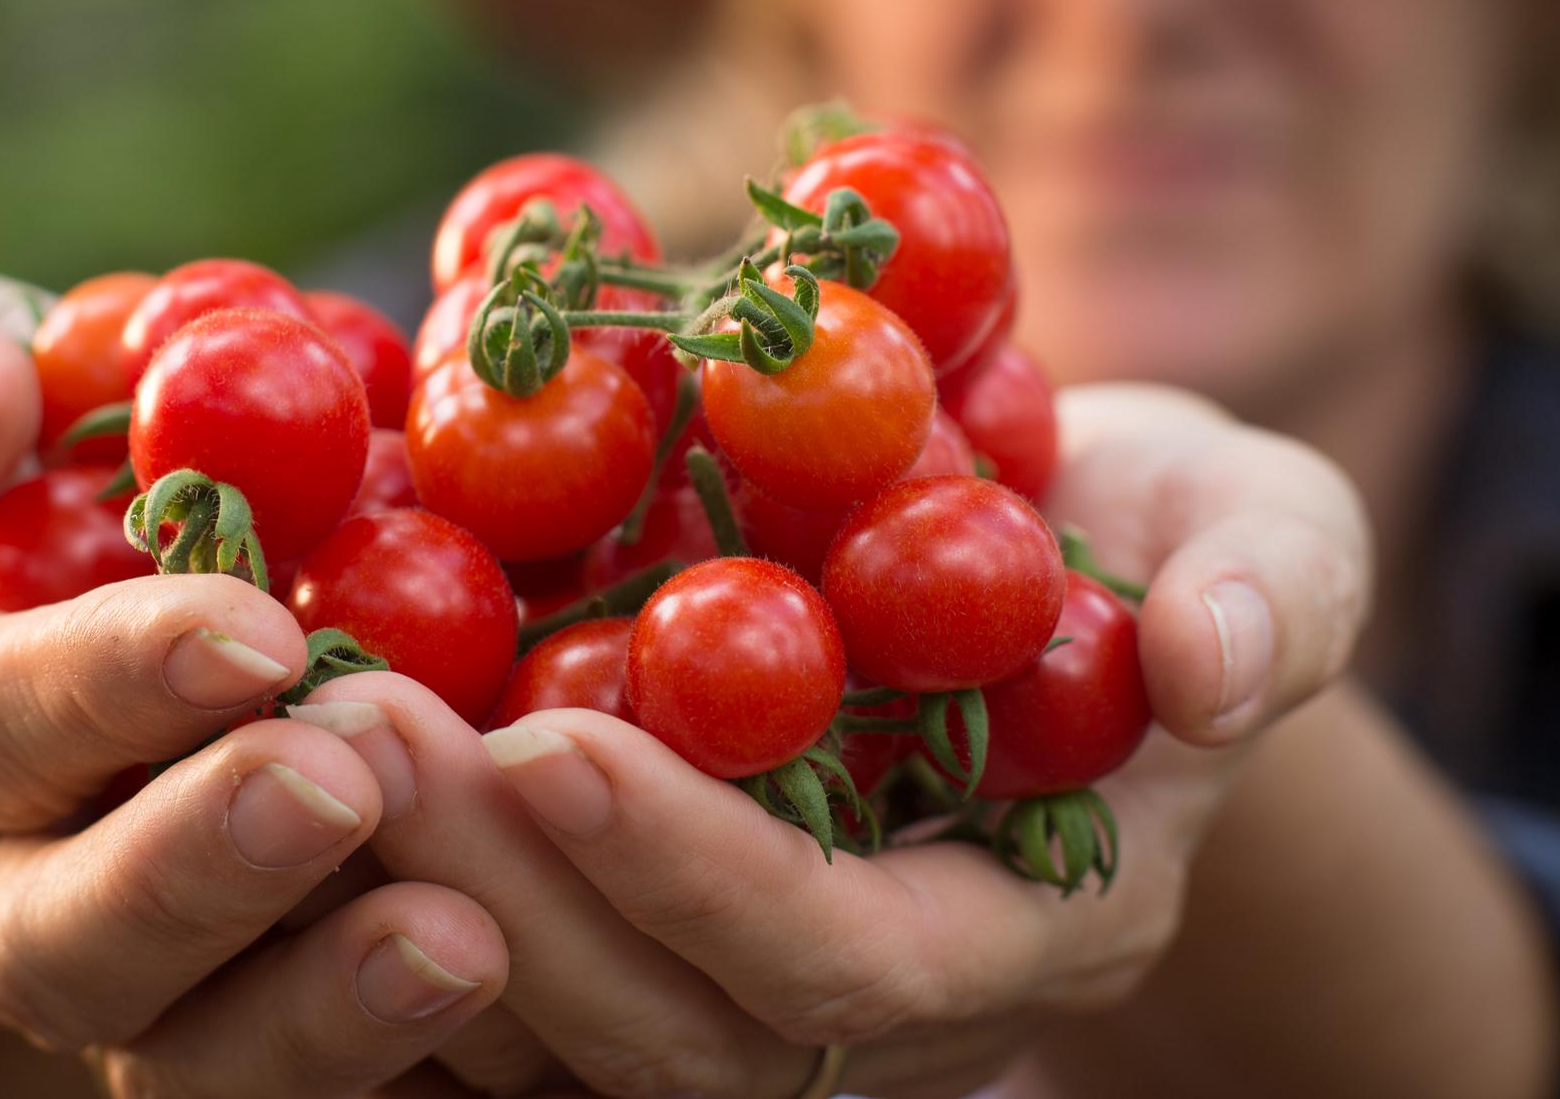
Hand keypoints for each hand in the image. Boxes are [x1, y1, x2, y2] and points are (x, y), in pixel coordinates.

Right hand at [0, 261, 505, 1096]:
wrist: (71, 587)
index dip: (96, 689)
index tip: (245, 634)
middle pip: (59, 943)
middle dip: (200, 874)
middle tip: (343, 786)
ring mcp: (123, 984)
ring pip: (191, 1060)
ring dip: (322, 1012)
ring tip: (461, 938)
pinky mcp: (246, 1022)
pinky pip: (315, 1076)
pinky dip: (419, 1053)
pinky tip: (530, 975)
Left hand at [308, 384, 1368, 1096]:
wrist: (1062, 576)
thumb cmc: (1165, 546)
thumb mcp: (1267, 531)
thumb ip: (1276, 592)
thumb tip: (1217, 665)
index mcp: (1018, 928)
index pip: (839, 966)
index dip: (697, 876)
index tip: (550, 737)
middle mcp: (874, 1003)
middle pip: (660, 1027)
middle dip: (500, 893)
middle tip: (354, 730)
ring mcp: (746, 982)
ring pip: (547, 1028)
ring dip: (408, 893)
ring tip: (290, 733)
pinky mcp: (646, 930)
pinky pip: (494, 968)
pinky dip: (384, 882)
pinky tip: (283, 756)